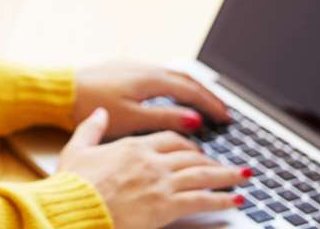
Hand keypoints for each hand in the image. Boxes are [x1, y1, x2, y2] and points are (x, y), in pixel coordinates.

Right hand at [58, 107, 251, 228]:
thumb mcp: (77, 148)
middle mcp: (151, 161)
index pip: (169, 139)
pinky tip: (236, 200)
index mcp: (133, 146)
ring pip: (202, 175)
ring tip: (244, 176)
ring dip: (227, 176)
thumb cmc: (74, 183)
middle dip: (212, 160)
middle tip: (226, 164)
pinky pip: (202, 200)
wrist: (77, 206)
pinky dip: (223, 200)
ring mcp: (161, 182)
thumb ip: (91, 128)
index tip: (196, 149)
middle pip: (191, 156)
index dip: (187, 144)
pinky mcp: (167, 205)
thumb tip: (100, 112)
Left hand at [71, 60, 231, 138]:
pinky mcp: (121, 69)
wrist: (59, 92)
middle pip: (184, 78)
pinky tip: (171, 96)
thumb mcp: (132, 119)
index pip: (190, 89)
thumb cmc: (90, 105)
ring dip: (190, 89)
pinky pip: (157, 75)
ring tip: (203, 104)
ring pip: (171, 74)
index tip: (227, 118)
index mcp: (150, 78)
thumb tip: (196, 120)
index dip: (211, 104)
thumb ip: (165, 119)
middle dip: (206, 95)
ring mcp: (132, 66)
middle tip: (223, 111)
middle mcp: (144, 67)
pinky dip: (173, 85)